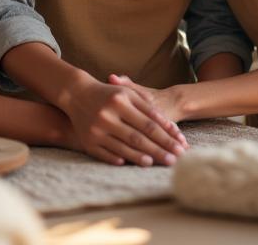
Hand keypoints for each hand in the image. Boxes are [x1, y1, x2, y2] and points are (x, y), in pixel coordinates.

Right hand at [60, 74, 187, 166]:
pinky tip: (132, 164)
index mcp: (120, 101)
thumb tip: (170, 127)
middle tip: (175, 161)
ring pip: (124, 148)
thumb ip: (148, 107)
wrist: (76, 94)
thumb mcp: (128, 93)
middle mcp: (108, 116)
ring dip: (142, 158)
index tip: (181, 146)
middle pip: (139, 138)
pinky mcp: (88, 141)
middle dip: (159, 150)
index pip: (149, 123)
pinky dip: (120, 160)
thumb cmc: (109, 93)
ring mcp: (96, 130)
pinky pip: (107, 154)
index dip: (166, 137)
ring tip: (156, 163)